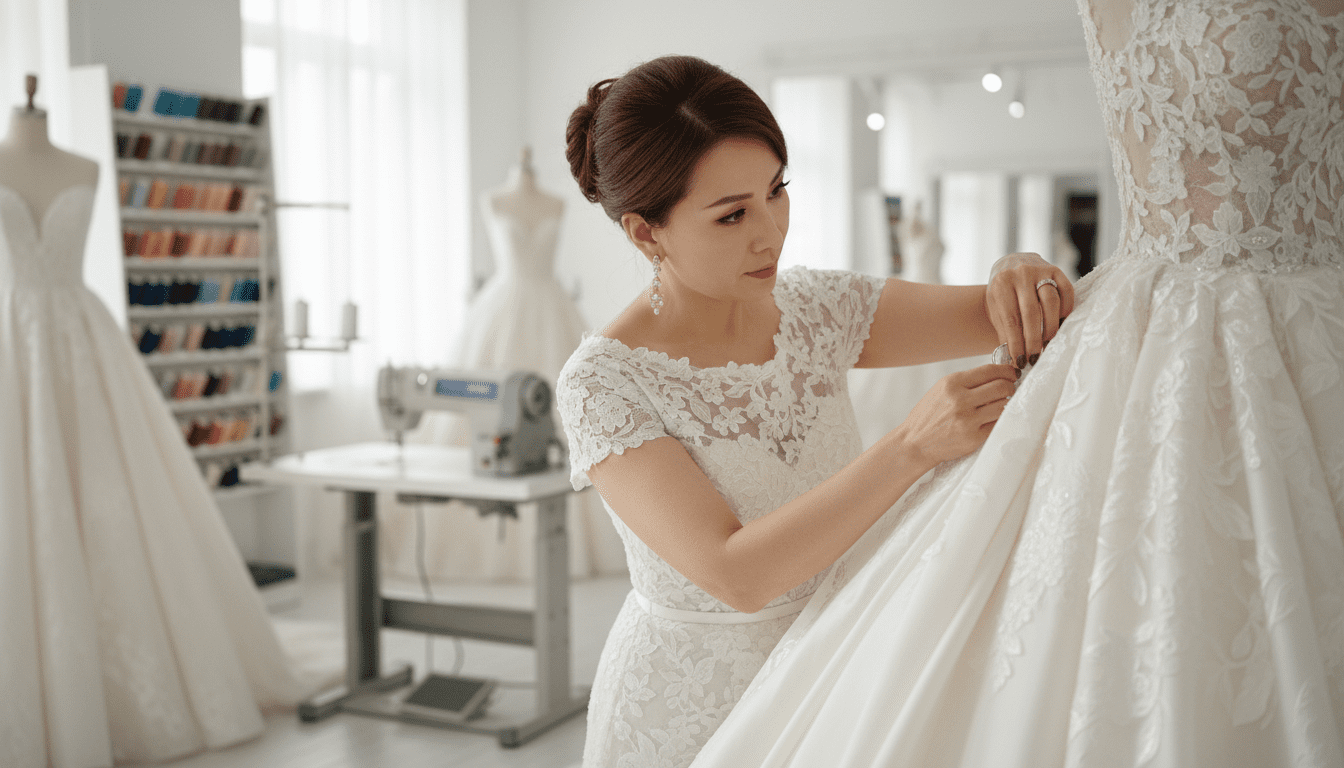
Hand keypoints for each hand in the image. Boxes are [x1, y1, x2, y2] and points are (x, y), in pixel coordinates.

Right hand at [896, 363, 1018, 468]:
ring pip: (1003, 405)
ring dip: (1007, 403)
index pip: (990, 371)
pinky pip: (998, 424)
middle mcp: (960, 399)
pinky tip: (993, 418)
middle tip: (1010, 390)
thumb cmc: (928, 416)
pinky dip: (999, 420)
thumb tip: (996, 375)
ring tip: (1001, 404)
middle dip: (1011, 387)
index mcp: (952, 383)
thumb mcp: (941, 390)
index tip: (1011, 374)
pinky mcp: (974, 437)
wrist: (914, 442)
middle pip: (1002, 386)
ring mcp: (968, 420)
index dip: (1006, 371)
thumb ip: (966, 382)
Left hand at [985, 252, 1074, 368]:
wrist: (1010, 263)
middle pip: (1032, 312)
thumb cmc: (1002, 292)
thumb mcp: (996, 308)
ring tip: (1048, 343)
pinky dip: (1066, 310)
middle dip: (1034, 340)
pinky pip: (1066, 291)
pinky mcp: (1056, 270)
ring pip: (1051, 302)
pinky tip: (1061, 323)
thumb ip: (1004, 331)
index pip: (1011, 319)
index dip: (1017, 344)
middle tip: (1035, 358)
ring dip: (1051, 327)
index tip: (1020, 362)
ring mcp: (1040, 270)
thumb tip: (1013, 361)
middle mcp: (1020, 274)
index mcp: (1001, 284)